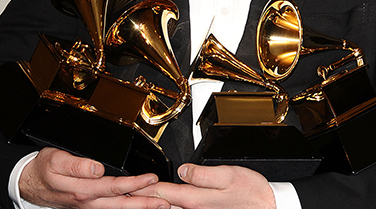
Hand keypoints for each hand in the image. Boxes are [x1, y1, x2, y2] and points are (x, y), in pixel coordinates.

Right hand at [19, 147, 170, 208]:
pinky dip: (127, 208)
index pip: (114, 188)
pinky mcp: (89, 205)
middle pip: (121, 204)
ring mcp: (89, 206)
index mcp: (82, 190)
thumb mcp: (55, 161)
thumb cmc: (43, 169)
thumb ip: (77, 165)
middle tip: (165, 203)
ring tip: (159, 206)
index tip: (151, 179)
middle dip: (144, 204)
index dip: (134, 184)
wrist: (28, 182)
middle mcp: (88, 201)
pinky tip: (138, 206)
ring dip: (139, 208)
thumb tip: (98, 168)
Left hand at [136, 164, 275, 208]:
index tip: (126, 186)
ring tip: (137, 200)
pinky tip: (167, 205)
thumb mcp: (228, 175)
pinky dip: (170, 208)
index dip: (142, 188)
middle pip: (161, 204)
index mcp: (195, 199)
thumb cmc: (252, 194)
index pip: (161, 192)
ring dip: (154, 205)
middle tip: (123, 194)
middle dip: (142, 199)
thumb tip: (182, 169)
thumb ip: (202, 173)